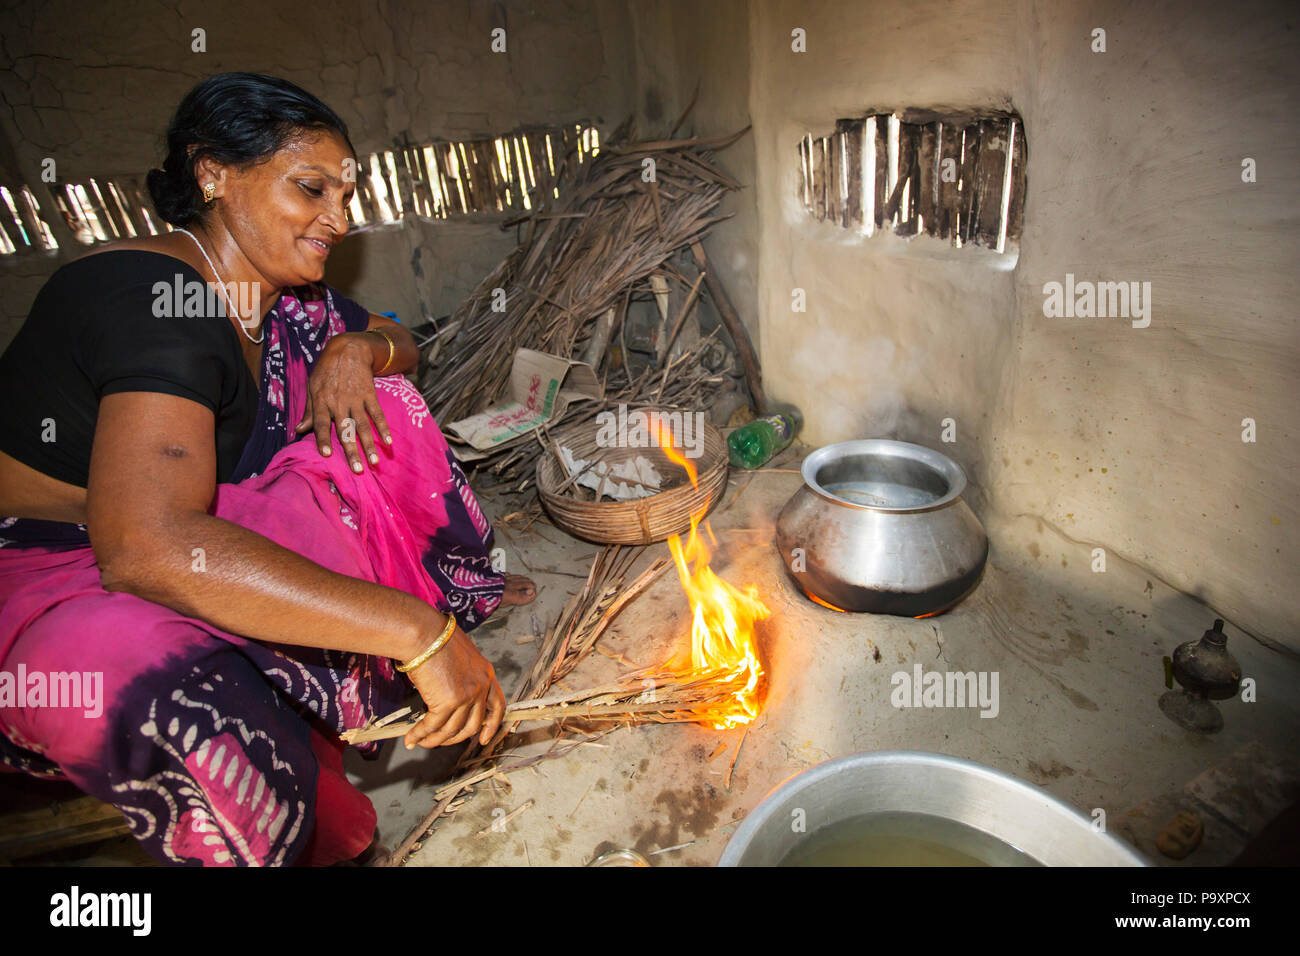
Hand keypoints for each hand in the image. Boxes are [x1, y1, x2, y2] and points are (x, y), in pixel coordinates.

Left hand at [295, 333, 391, 471]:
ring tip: (374, 462)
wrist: (348, 349)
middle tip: (357, 470)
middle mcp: (338, 402)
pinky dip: (383, 428)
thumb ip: (308, 410)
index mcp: (322, 401)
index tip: (326, 455)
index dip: (323, 439)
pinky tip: (388, 441)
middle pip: (345, 431)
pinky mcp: (369, 395)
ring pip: (362, 426)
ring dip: (369, 445)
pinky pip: (377, 414)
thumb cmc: (327, 370)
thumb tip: (298, 430)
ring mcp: (355, 399)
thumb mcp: (312, 387)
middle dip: (351, 451)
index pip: (321, 424)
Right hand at [402, 624, 504, 749]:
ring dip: (436, 740)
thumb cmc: (436, 639)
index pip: (497, 706)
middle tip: (442, 741)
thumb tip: (446, 698)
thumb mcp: (459, 658)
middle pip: (473, 724)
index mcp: (486, 674)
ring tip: (422, 742)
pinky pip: (433, 726)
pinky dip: (420, 735)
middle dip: (456, 737)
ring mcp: (466, 696)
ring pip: (452, 730)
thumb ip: (461, 677)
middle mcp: (481, 687)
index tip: (483, 738)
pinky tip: (411, 738)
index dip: (491, 725)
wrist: (425, 633)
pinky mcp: (448, 702)